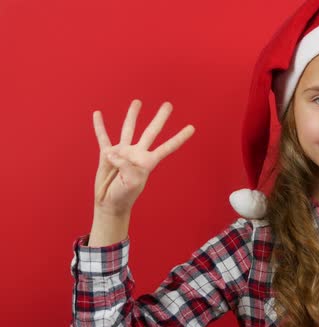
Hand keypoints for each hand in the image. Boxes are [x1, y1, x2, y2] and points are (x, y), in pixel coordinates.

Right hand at [93, 99, 194, 216]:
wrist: (109, 203)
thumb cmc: (124, 195)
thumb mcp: (131, 182)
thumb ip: (125, 165)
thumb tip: (113, 152)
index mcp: (147, 161)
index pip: (167, 147)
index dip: (179, 138)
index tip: (192, 128)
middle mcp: (137, 153)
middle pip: (151, 131)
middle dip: (160, 118)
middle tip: (168, 104)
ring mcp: (123, 152)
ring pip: (128, 129)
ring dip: (132, 115)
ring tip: (137, 102)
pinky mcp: (107, 154)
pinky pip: (103, 137)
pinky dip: (99, 126)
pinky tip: (97, 114)